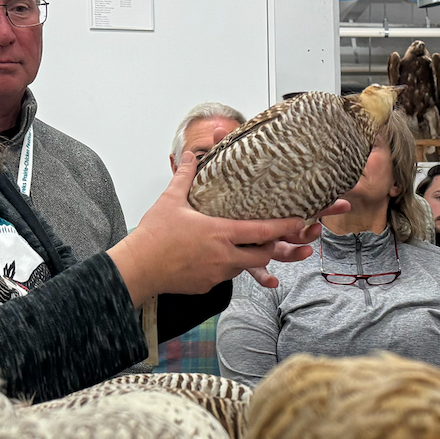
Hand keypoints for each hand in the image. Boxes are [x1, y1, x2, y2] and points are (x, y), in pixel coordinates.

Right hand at [109, 154, 337, 301]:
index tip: (302, 222)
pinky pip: (225, 277)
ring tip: (245, 246)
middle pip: (262, 255)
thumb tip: (187, 153)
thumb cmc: (154, 234)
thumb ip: (184, 175)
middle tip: (280, 239)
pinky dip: (226, 267)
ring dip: (248, 257)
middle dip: (274, 248)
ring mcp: (217, 274)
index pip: (263, 231)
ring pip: (244, 267)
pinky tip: (216, 258)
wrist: (137, 268)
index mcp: (221, 232)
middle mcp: (225, 256)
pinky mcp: (206, 286)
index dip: (286, 227)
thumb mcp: (171, 200)